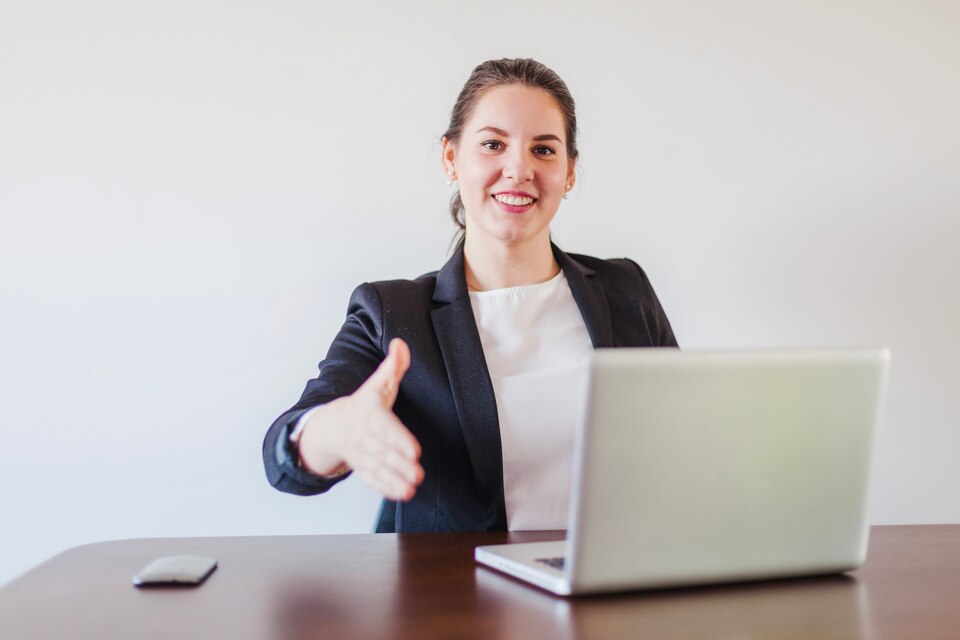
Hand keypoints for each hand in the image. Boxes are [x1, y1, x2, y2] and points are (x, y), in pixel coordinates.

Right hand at [297, 338, 423, 500]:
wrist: (332, 425)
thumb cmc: (364, 404)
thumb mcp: (378, 383)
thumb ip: (393, 366)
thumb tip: (401, 344)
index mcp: (369, 412)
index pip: (385, 427)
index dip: (399, 439)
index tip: (414, 450)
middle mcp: (363, 435)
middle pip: (382, 451)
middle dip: (399, 464)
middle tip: (417, 473)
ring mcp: (361, 453)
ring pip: (377, 468)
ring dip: (394, 479)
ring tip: (412, 487)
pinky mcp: (363, 467)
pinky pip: (372, 479)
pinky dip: (386, 488)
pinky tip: (403, 494)